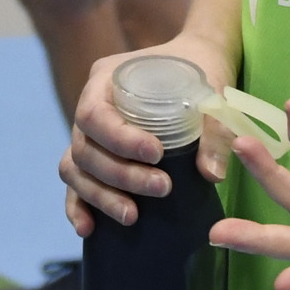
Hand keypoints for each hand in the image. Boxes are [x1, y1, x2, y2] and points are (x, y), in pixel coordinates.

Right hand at [60, 31, 237, 235]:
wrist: (198, 60)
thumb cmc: (201, 69)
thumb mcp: (212, 89)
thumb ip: (214, 129)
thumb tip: (210, 174)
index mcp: (106, 79)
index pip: (94, 114)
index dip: (119, 140)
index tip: (157, 154)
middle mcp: (90, 105)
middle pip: (84, 147)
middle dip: (119, 175)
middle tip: (162, 188)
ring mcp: (89, 132)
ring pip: (75, 168)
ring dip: (100, 195)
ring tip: (132, 216)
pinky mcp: (97, 155)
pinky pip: (76, 181)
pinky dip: (79, 205)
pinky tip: (89, 229)